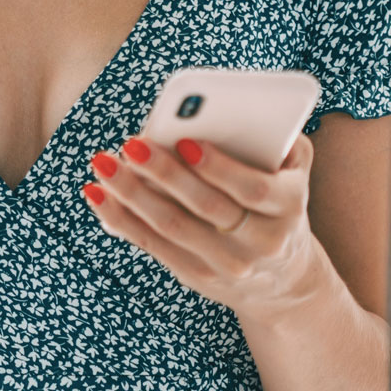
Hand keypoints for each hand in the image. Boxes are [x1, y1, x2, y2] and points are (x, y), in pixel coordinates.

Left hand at [83, 131, 321, 319]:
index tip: (185, 141)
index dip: (218, 167)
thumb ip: (280, 141)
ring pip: (174, 228)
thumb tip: (235, 112)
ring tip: (104, 165)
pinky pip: (155, 246)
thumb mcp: (293, 172)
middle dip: (165, 174)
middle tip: (131, 145)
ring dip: (133, 196)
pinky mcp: (198, 277)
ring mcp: (229, 266)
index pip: (252, 189)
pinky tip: (98, 195)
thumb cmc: (279, 201)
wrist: (282, 277)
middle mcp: (263, 242)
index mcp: (289, 207)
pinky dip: (122, 220)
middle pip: (206, 207)